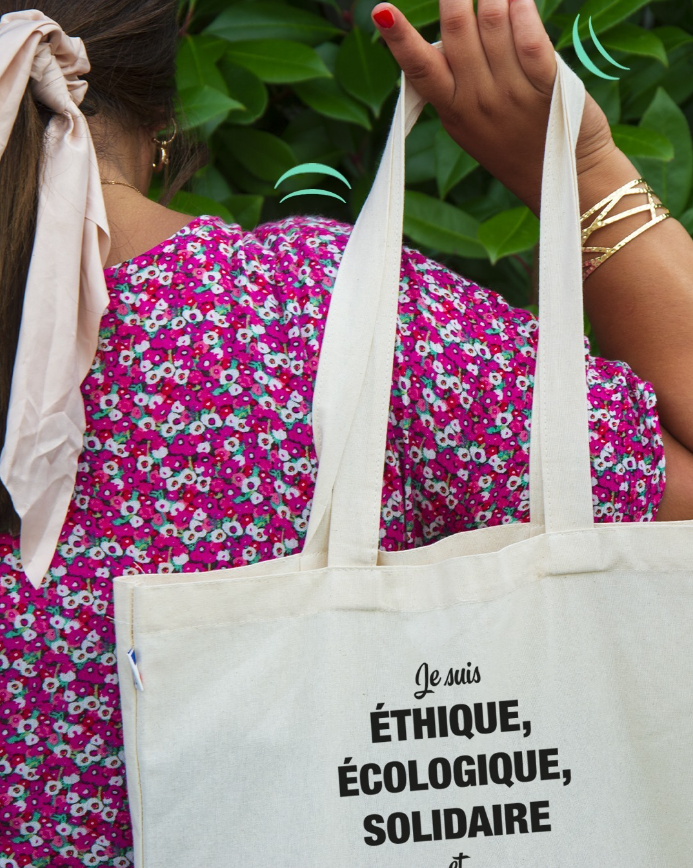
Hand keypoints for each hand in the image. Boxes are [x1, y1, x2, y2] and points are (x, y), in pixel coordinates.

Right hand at [372, 0, 614, 216]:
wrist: (565, 176)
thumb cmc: (514, 142)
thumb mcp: (471, 122)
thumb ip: (456, 81)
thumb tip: (448, 27)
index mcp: (451, 109)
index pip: (417, 68)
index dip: (399, 38)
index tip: (381, 11)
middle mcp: (476, 100)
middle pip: (457, 30)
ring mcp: (510, 94)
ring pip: (493, 23)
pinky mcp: (546, 87)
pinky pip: (530, 40)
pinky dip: (523, 10)